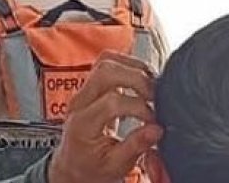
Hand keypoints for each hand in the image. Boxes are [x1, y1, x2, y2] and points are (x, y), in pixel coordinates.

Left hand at [49, 52, 162, 182]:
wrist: (72, 165)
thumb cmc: (89, 167)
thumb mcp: (114, 166)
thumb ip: (135, 147)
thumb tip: (156, 130)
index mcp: (82, 123)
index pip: (111, 101)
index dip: (138, 107)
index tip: (153, 120)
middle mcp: (79, 102)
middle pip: (105, 71)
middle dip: (137, 79)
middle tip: (154, 97)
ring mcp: (83, 91)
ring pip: (105, 61)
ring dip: (133, 68)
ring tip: (151, 86)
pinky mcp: (91, 87)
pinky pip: (107, 64)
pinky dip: (128, 67)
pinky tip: (141, 83)